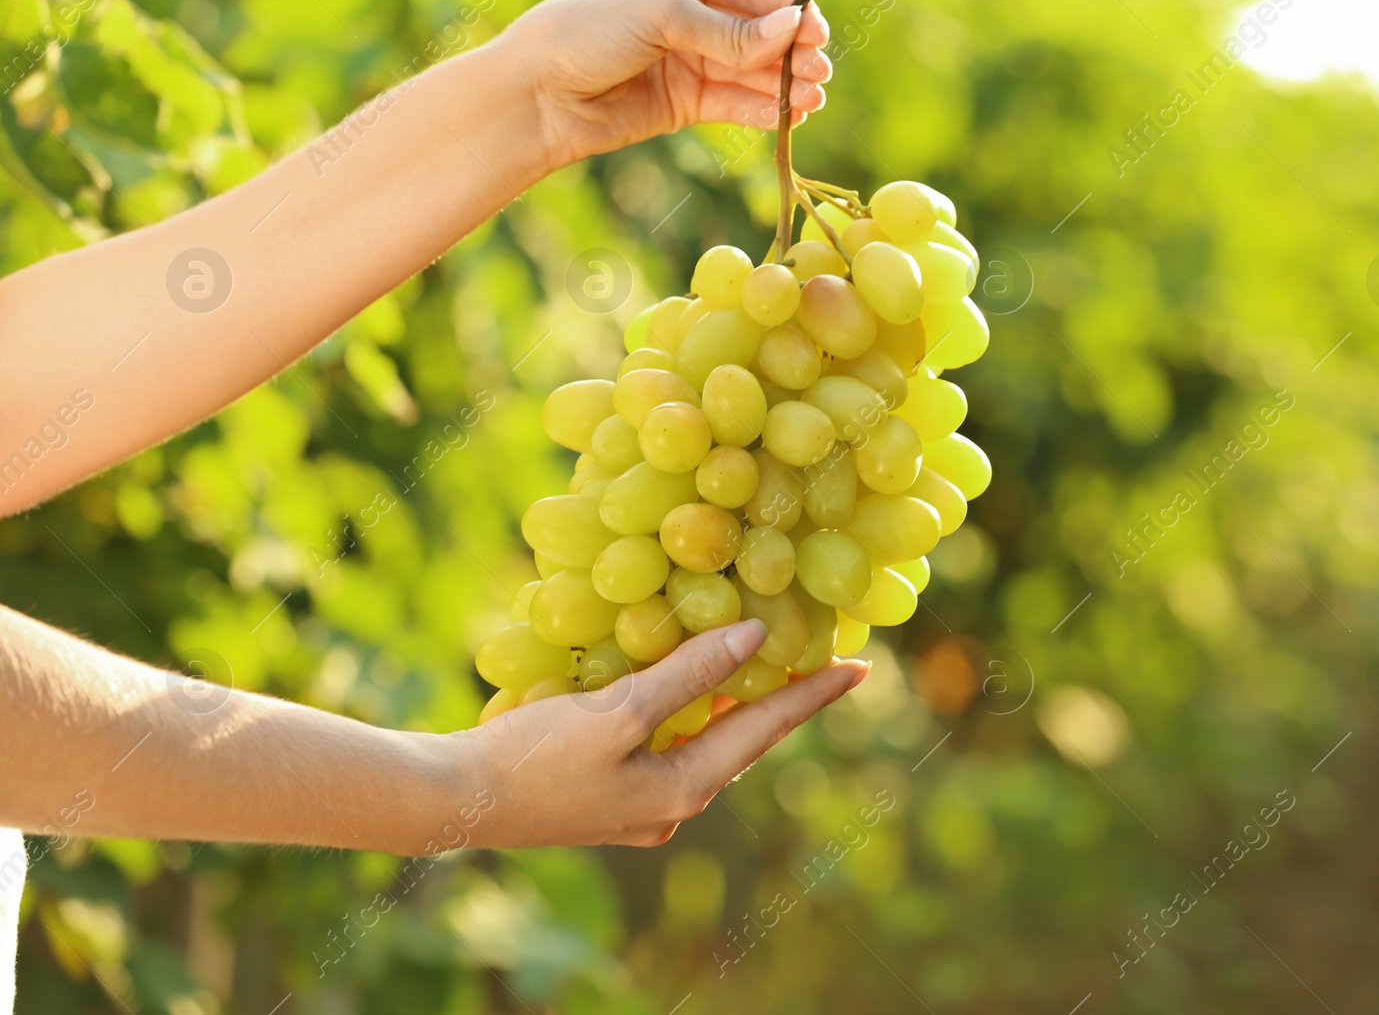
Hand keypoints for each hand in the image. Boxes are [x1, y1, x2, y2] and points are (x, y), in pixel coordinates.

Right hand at [454, 619, 867, 847]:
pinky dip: (683, 711)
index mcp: (684, 787)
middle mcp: (672, 805)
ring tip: (758, 661)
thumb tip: (755, 635)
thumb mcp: (619, 711)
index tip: (861, 667)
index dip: (813, 694)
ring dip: (727, 701)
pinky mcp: (606, 794)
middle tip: (817, 657)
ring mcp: (639, 805)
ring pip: (701, 742)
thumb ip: (689, 672)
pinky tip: (677, 682)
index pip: (765, 729)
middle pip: (739, 739)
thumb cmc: (535, 756)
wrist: (455, 801)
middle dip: (776, 696)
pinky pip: (664, 745)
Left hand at [498, 0, 831, 170]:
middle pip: (757, 28)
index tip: (815, 34)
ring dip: (784, 84)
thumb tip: (792, 30)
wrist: (537, 96)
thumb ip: (728, 30)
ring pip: (751, 69)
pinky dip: (764, 109)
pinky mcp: (687, 99)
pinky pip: (736, 102)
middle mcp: (690, 6)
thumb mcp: (660, 16)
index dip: (785, 10)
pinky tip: (790, 116)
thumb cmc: (586, 33)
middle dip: (790, 51)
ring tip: (812, 99)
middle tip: (819, 72)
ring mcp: (691, 55)